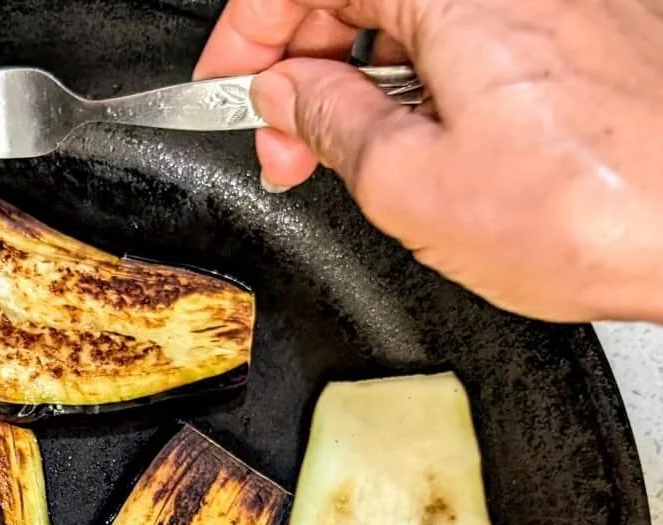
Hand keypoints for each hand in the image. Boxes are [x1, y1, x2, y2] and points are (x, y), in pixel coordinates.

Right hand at [195, 0, 662, 322]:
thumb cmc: (586, 214)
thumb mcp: (409, 186)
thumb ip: (330, 123)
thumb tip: (288, 96)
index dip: (248, 35)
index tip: (227, 88)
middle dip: (301, 66)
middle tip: (283, 147)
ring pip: (411, 17)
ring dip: (360, 80)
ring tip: (347, 159)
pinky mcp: (577, 27)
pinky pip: (468, 33)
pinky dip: (421, 80)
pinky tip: (415, 143)